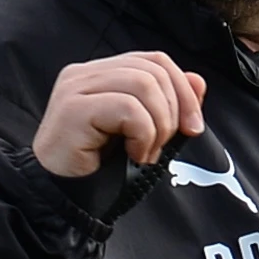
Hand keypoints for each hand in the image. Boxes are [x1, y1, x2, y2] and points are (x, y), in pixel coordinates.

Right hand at [33, 51, 204, 177]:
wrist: (60, 198)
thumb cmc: (98, 169)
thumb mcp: (145, 134)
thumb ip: (168, 106)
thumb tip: (198, 81)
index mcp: (101, 73)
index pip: (154, 60)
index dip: (183, 89)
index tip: (193, 126)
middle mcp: (85, 73)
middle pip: (153, 70)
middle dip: (174, 111)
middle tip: (164, 145)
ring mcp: (76, 87)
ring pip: (144, 85)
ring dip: (158, 126)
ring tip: (145, 152)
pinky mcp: (73, 108)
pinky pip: (128, 108)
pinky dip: (142, 135)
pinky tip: (133, 155)